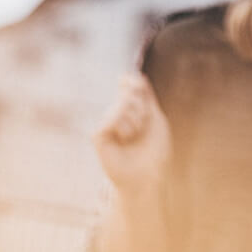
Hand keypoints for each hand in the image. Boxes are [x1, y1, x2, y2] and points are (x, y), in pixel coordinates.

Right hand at [94, 73, 171, 198]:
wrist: (148, 175)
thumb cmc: (154, 149)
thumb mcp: (154, 117)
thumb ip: (145, 96)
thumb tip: (134, 75)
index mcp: (131, 108)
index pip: (129, 85)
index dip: (133, 82)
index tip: (137, 85)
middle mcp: (116, 113)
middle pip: (129, 93)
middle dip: (142, 108)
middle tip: (143, 126)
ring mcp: (106, 123)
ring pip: (121, 105)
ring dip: (136, 121)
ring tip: (134, 137)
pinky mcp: (98, 135)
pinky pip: (109, 119)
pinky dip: (122, 128)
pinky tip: (123, 140)